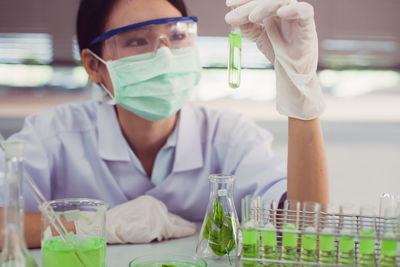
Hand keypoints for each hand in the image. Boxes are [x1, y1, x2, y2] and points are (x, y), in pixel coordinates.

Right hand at [105, 195, 195, 243]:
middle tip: (190, 227)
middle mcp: (155, 206)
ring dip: (181, 228)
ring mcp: (157, 216)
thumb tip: (157, 223)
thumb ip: (147, 215)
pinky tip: (190, 231)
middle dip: (180, 223)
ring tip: (191, 230)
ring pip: (172, 225)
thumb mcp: (134, 213)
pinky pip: (173, 231)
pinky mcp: (157, 227)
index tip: (180, 222)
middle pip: (170, 217)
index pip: (163, 211)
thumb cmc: (118, 222)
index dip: (173, 219)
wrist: (110, 226)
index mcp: (149, 202)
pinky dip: (182, 231)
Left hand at [225, 0, 324, 119]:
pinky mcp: (308, 23)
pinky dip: (292, 9)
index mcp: (271, 8)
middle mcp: (283, 7)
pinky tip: (280, 13)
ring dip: (264, 7)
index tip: (228, 5)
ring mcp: (295, 13)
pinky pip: (304, 10)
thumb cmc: (277, 50)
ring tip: (251, 17)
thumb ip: (247, 27)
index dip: (243, 0)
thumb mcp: (258, 37)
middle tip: (232, 18)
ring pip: (281, 1)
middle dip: (248, 6)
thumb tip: (231, 16)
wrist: (291, 70)